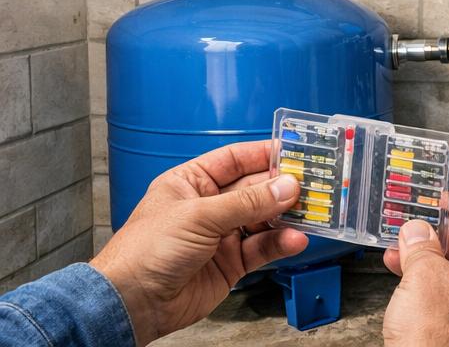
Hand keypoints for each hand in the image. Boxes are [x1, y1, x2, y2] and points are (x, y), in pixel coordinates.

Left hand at [90, 140, 308, 344]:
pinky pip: (263, 248)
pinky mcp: (231, 263)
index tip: (296, 151)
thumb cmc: (146, 251)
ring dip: (287, 217)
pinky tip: (294, 240)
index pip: (236, 160)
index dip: (265, 154)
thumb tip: (286, 188)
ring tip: (310, 214)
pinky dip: (281, 244)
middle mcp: (208, 207)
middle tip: (312, 184)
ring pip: (264, 220)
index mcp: (192, 183)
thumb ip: (247, 203)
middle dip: (283, 188)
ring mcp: (221, 236)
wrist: (132, 302)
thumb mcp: (199, 216)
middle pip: (256, 190)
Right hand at [381, 193, 448, 346]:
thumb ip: (421, 246)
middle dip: (436, 237)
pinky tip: (406, 283)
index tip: (443, 198)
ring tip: (399, 253)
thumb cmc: (439, 338)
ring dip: (427, 262)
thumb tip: (418, 230)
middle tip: (414, 226)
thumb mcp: (423, 276)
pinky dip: (429, 286)